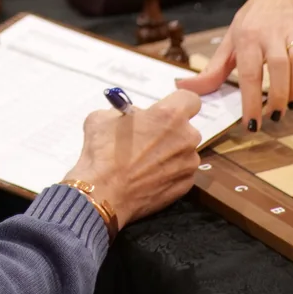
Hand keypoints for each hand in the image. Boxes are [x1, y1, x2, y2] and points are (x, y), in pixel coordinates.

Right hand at [66, 90, 201, 227]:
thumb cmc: (102, 152)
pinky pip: (181, 172)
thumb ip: (126, 112)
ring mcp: (188, 163)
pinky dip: (169, 172)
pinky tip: (149, 178)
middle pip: (187, 128)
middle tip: (149, 139)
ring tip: (146, 163)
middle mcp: (186, 137)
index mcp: (169, 115)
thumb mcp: (104, 117)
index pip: (190, 99)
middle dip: (171, 131)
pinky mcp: (186, 185)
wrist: (102, 194)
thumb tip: (135, 117)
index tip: (165, 111)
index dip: (178, 103)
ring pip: (184, 151)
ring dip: (170, 153)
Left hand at [177, 0, 292, 129]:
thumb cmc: (253, 21)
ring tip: (290, 103)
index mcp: (246, 37)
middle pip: (279, 69)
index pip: (249, 73)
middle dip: (278, 97)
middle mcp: (271, 33)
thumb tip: (183, 88)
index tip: (251, 125)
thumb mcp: (230, 40)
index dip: (251, 102)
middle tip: (274, 115)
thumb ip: (212, 70)